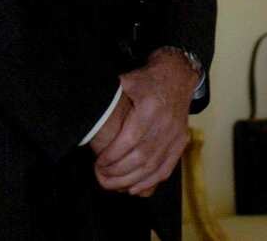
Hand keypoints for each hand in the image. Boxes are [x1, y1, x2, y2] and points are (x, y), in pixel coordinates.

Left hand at [94, 49, 199, 195]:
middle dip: (117, 172)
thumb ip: (109, 94)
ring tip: (111, 184)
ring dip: (130, 181)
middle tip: (100, 175)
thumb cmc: (148, 80)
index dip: (112, 156)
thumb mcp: (128, 80)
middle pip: (140, 158)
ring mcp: (175, 136)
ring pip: (152, 167)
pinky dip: (149, 182)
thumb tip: (86, 105)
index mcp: (150, 108)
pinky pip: (166, 169)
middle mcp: (165, 124)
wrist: (177, 77)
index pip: (130, 140)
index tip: (98, 162)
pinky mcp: (180, 143)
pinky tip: (134, 189)